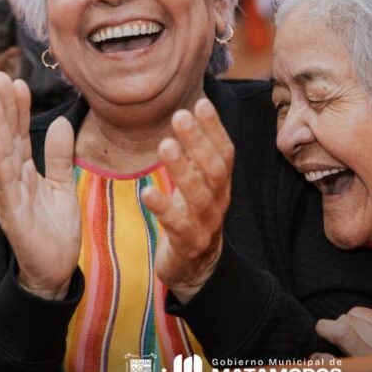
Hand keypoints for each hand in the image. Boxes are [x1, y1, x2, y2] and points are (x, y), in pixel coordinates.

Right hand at [0, 72, 80, 300]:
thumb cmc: (54, 229)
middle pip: (7, 136)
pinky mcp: (11, 213)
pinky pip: (4, 183)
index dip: (19, 107)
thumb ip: (59, 156)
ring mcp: (9, 195)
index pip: (20, 132)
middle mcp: (12, 179)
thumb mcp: (63, 185)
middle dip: (2, 106)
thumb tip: (60, 122)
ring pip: (1, 154)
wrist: (54, 271)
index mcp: (26, 171)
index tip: (17, 81)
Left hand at [141, 98, 232, 303]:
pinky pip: (177, 225)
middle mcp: (219, 201)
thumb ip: (196, 154)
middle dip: (199, 141)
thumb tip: (188, 111)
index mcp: (221, 184)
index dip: (215, 128)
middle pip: (214, 168)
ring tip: (166, 144)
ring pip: (198, 195)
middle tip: (180, 115)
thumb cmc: (192, 215)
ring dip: (182, 168)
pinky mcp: (188, 244)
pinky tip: (147, 192)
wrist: (197, 268)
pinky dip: (163, 208)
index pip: (224, 151)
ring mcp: (206, 224)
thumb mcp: (198, 183)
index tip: (201, 103)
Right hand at [316, 306, 371, 355]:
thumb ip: (334, 369)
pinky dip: (364, 321)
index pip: (344, 331)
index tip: (321, 331)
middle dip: (338, 326)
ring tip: (353, 339)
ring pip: (358, 312)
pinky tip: (367, 336)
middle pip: (348, 319)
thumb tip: (315, 355)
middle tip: (337, 340)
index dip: (326, 328)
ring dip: (351, 322)